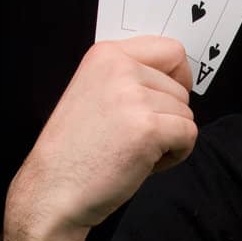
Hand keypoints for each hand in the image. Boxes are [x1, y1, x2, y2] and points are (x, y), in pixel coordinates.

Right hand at [7, 36, 196, 239]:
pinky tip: (144, 164)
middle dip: (168, 118)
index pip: (172, 50)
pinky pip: (189, 135)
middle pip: (181, 89)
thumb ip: (129, 81)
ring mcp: (134, 97)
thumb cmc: (74, 153)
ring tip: (135, 152)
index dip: (179, 78)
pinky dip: (175, 155)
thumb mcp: (94, 94)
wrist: (52, 190)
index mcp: (106, 55)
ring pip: (186, 114)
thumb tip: (176, 83)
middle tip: (135, 139)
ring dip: (170, 139)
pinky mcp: (148, 128)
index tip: (167, 100)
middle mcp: (120, 68)